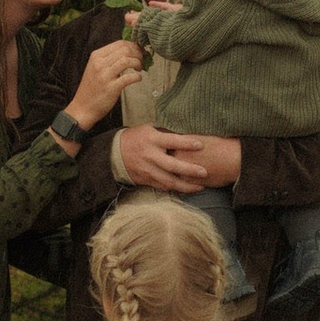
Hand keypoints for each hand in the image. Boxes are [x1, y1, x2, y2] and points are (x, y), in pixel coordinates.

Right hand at [65, 36, 146, 126]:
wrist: (82, 108)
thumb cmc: (92, 88)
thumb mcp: (96, 68)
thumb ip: (109, 59)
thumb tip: (129, 51)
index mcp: (96, 56)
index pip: (119, 43)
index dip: (133, 46)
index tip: (139, 51)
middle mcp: (99, 64)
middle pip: (125, 50)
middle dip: (137, 53)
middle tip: (141, 60)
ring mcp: (105, 76)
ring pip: (127, 60)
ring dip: (138, 63)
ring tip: (139, 68)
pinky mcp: (111, 88)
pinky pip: (129, 77)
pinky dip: (137, 76)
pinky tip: (138, 78)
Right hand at [115, 123, 230, 190]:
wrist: (114, 153)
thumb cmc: (136, 138)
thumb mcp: (149, 130)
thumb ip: (166, 134)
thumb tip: (187, 134)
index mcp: (152, 140)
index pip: (172, 141)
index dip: (187, 143)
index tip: (201, 145)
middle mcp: (150, 156)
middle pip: (173, 166)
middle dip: (190, 170)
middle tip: (204, 172)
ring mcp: (148, 171)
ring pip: (169, 181)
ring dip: (186, 186)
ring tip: (201, 187)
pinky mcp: (146, 181)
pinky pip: (163, 187)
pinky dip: (176, 190)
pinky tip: (187, 190)